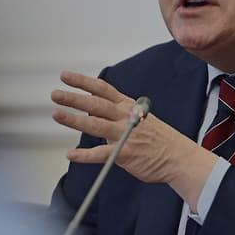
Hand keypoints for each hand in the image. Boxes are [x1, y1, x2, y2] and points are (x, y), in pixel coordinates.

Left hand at [51, 71, 216, 209]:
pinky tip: (70, 154)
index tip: (65, 76)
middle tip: (55, 94)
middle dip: (74, 98)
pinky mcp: (125, 154)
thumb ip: (115, 115)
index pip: (103, 89)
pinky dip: (84, 155)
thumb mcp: (139, 118)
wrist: (179, 158)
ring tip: (57, 115)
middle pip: (96, 104)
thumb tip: (92, 113)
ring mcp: (125, 135)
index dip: (83, 82)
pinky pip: (101, 154)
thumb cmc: (158, 139)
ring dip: (74, 119)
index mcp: (128, 106)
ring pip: (95, 125)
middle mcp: (126, 117)